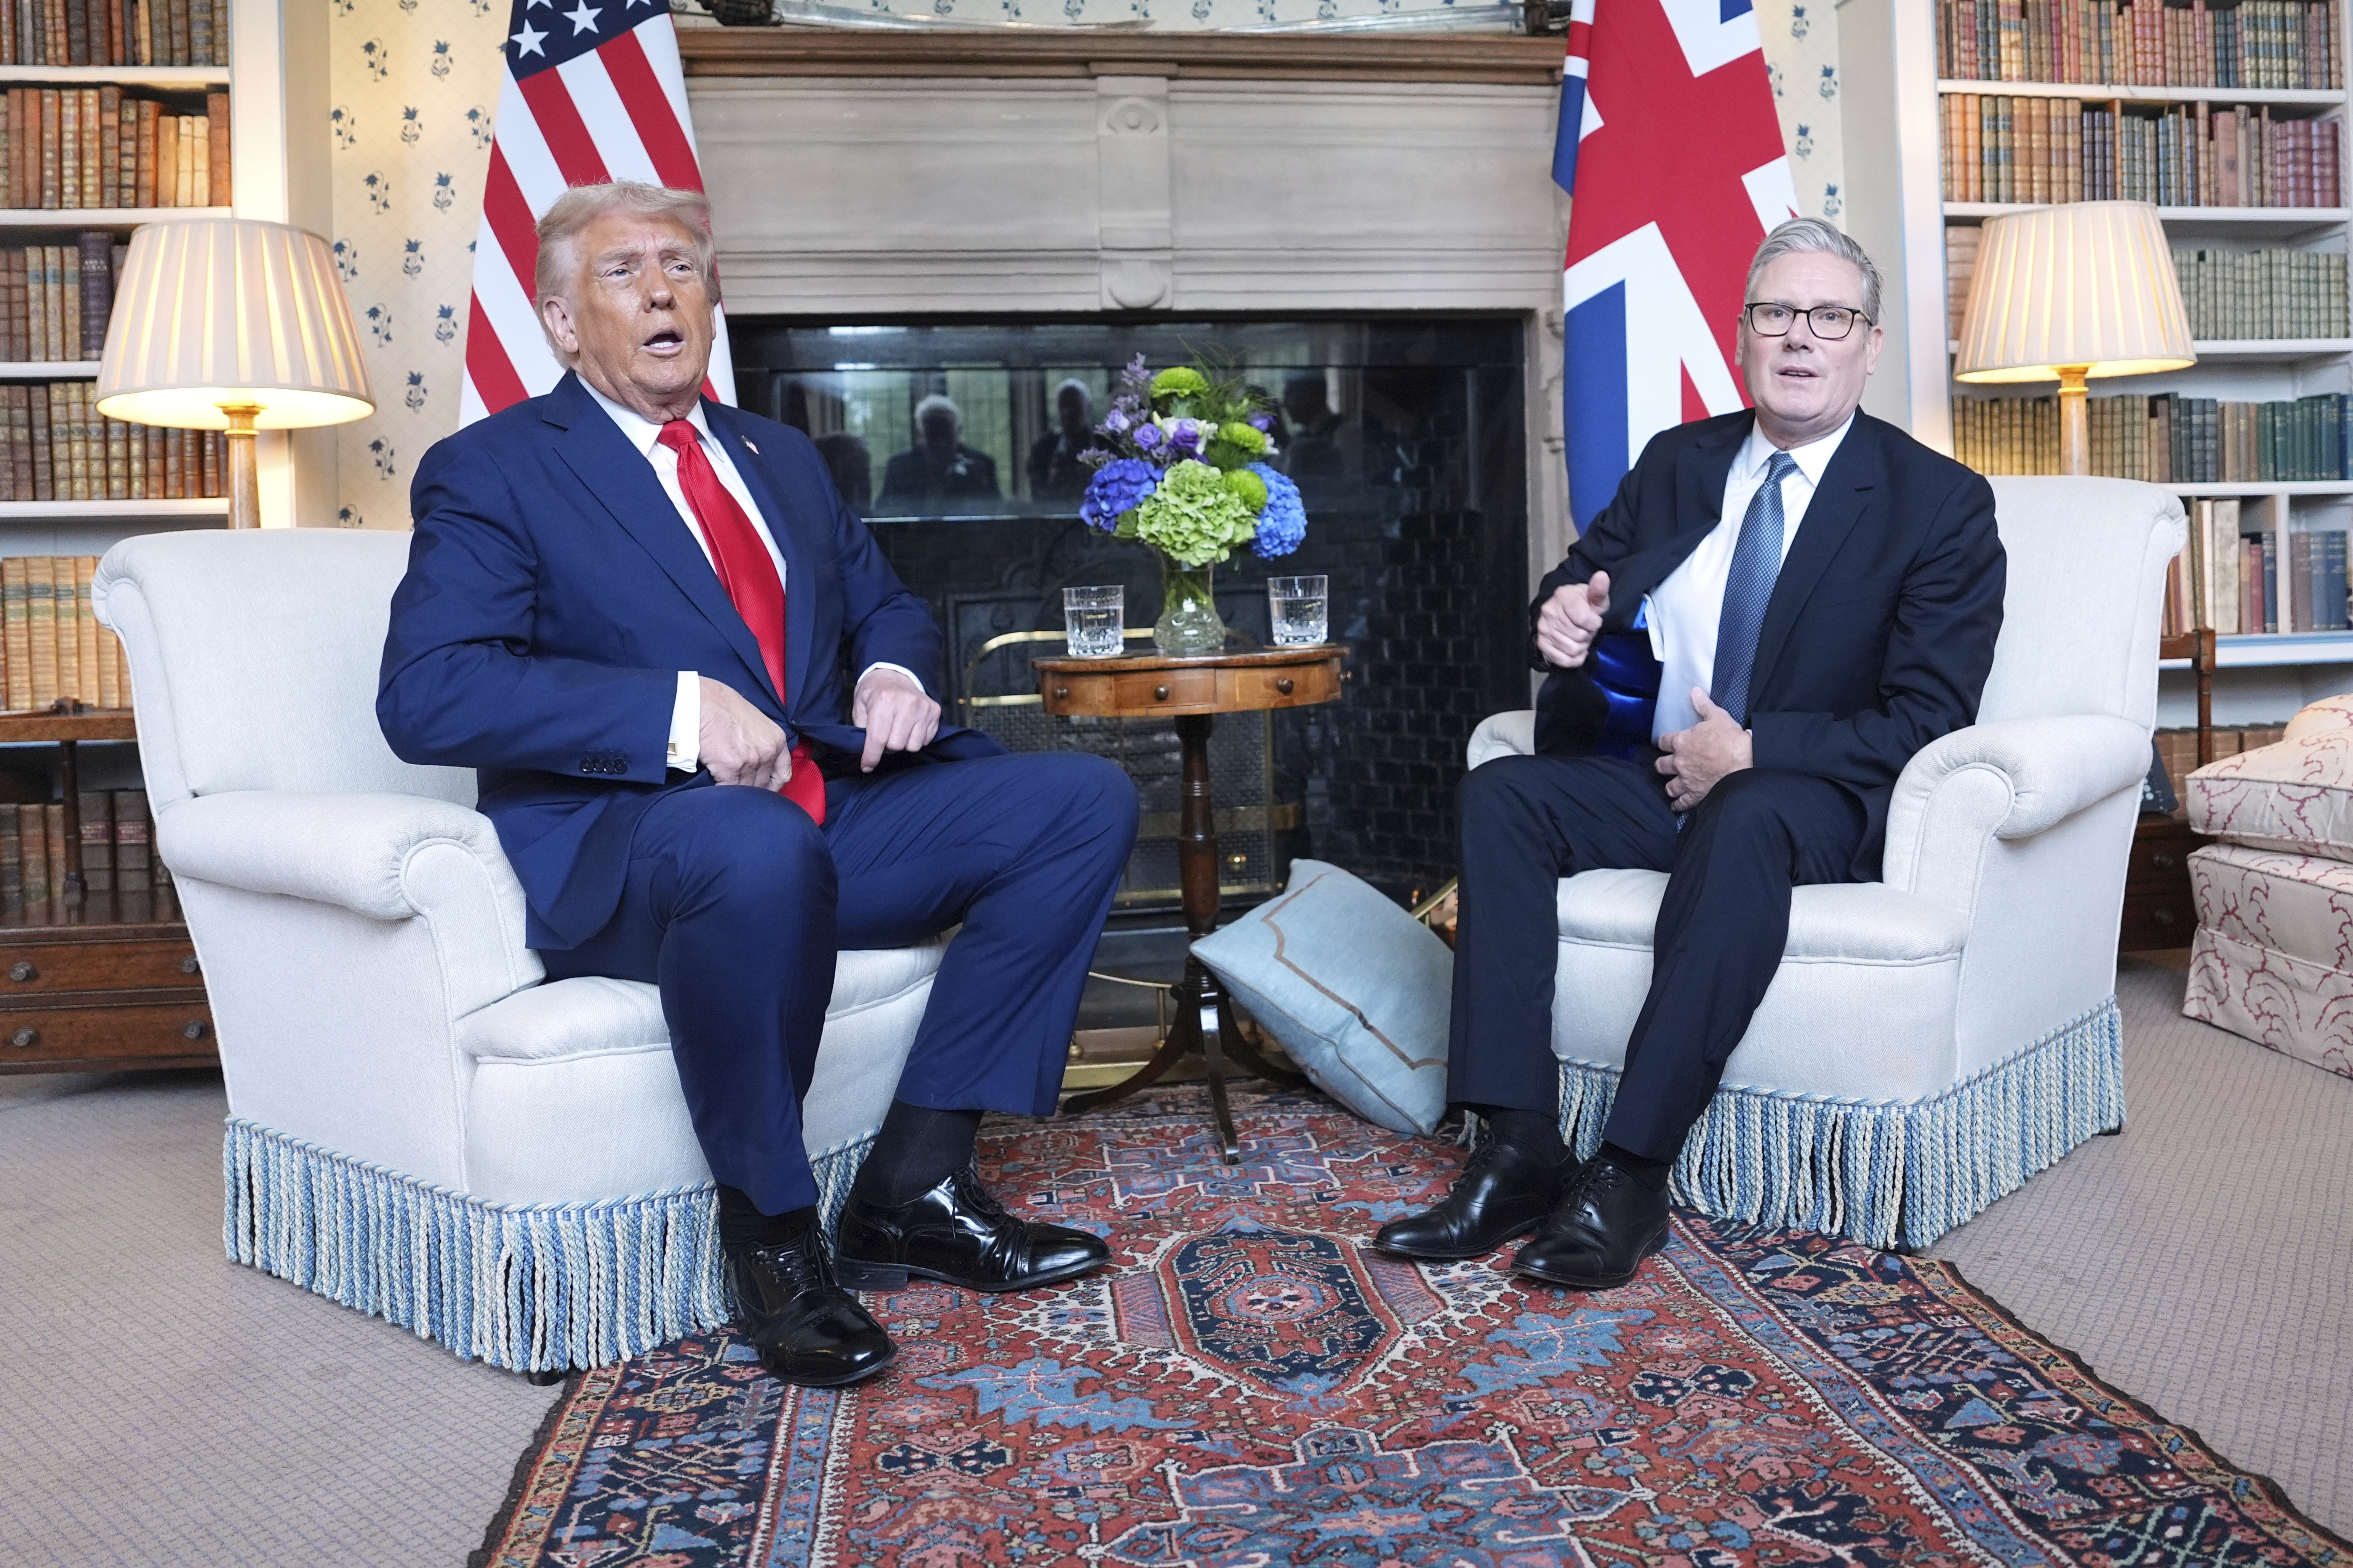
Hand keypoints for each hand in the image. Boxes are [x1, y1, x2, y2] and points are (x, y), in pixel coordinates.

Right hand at [699, 676, 787, 788]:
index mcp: (777, 740)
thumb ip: (761, 743)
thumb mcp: (755, 722)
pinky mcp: (730, 767)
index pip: (783, 775)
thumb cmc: (722, 706)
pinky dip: (722, 792)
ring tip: (725, 787)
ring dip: (735, 792)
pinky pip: (729, 790)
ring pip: (746, 790)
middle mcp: (768, 751)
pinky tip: (715, 787)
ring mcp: (751, 760)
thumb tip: (755, 761)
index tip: (764, 790)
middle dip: (752, 790)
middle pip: (763, 785)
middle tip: (739, 790)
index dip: (772, 787)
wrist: (701, 701)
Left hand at [852, 667, 940, 771]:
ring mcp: (923, 707)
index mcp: (884, 700)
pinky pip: (925, 740)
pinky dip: (915, 739)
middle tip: (883, 737)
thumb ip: (861, 729)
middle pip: (896, 745)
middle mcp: (907, 703)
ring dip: (903, 744)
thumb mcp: (860, 706)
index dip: (871, 756)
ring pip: (913, 745)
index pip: (878, 739)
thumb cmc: (875, 692)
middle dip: (887, 747)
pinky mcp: (935, 711)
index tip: (867, 766)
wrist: (895, 674)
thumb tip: (866, 754)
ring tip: (896, 732)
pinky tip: (909, 728)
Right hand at [1535, 570, 1609, 667]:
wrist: (1563, 612)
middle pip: (1579, 636)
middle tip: (1587, 630)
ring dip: (1582, 647)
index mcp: (1562, 596)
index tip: (1595, 621)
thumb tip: (1602, 576)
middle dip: (1589, 636)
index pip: (1584, 619)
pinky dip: (1575, 659)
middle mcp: (1549, 611)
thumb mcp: (1594, 597)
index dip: (1595, 624)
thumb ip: (1599, 590)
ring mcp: (1543, 628)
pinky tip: (1578, 651)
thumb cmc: (1583, 605)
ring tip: (1582, 639)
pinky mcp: (1541, 643)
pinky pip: (1562, 660)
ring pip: (1572, 649)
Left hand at [1654, 687, 1753, 810]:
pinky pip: (1681, 803)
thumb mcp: (1717, 717)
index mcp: (1682, 742)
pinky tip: (1678, 804)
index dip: (1664, 742)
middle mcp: (1679, 763)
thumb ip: (1703, 705)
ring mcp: (1686, 781)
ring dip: (1670, 785)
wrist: (1743, 763)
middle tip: (1666, 764)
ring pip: (1669, 786)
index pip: (1663, 741)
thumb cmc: (1730, 740)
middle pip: (1661, 765)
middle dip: (1662, 764)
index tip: (1664, 743)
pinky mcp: (1695, 795)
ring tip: (1672, 784)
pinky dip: (1678, 804)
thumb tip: (1694, 691)